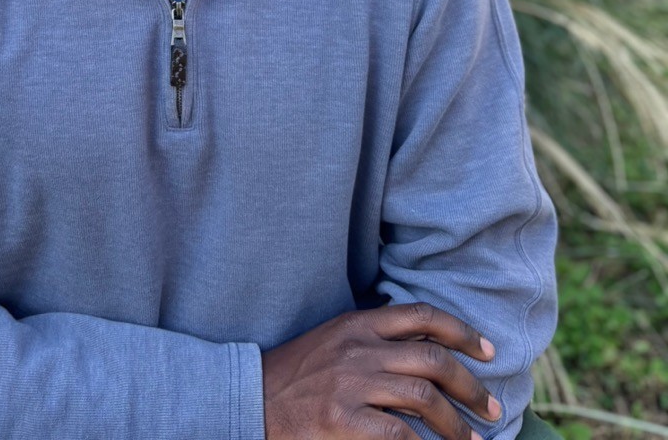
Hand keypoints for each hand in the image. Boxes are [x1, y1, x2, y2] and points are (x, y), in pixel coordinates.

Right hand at [262, 302, 500, 439]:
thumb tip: (423, 346)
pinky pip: (399, 436)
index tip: (488, 352)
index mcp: (358, 323)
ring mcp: (351, 384)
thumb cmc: (297, 373)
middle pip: (432, 359)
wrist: (251, 397)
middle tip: (492, 410)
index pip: (421, 315)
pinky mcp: (342, 421)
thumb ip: (372, 338)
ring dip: (457, 424)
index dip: (461, 331)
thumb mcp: (334, 339)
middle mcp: (359, 348)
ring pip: (424, 398)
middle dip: (470, 386)